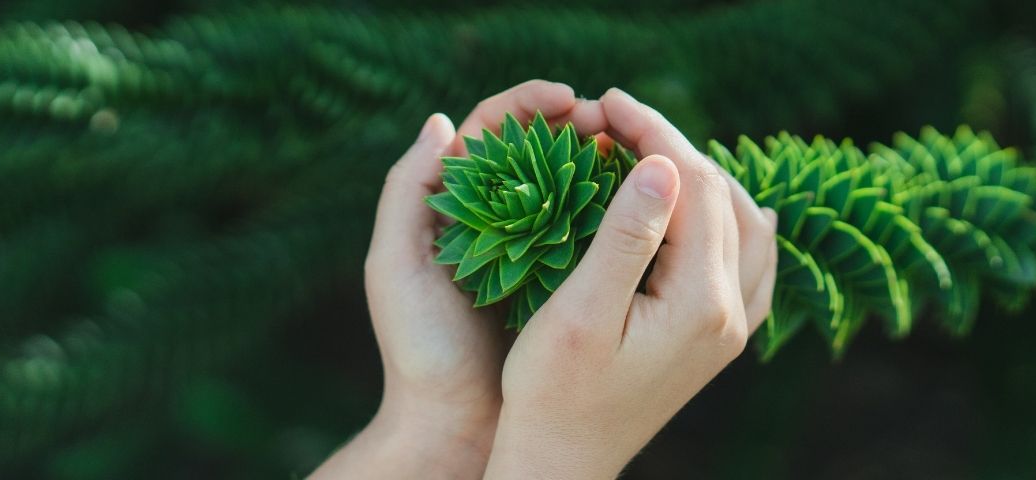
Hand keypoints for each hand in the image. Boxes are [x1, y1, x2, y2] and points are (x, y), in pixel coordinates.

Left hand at [311, 80, 606, 478]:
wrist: (454, 424)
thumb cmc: (419, 349)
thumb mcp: (394, 268)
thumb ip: (405, 193)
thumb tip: (442, 122)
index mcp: (451, 206)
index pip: (491, 132)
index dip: (529, 105)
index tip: (570, 98)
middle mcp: (493, 220)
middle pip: (538, 151)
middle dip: (576, 126)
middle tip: (614, 123)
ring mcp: (530, 250)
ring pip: (569, 188)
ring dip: (600, 162)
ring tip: (635, 151)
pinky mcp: (560, 282)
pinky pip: (591, 233)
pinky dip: (614, 211)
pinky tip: (642, 202)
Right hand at [483, 88, 778, 478]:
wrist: (562, 460)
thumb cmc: (553, 391)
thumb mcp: (580, 312)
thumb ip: (625, 237)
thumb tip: (663, 164)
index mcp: (701, 303)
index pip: (693, 188)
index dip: (653, 133)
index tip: (607, 103)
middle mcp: (732, 313)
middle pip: (722, 198)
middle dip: (672, 147)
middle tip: (614, 120)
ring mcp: (732, 329)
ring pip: (744, 224)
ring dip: (700, 179)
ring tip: (645, 153)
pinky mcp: (719, 338)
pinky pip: (748, 260)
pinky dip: (723, 219)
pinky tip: (697, 209)